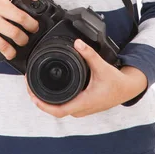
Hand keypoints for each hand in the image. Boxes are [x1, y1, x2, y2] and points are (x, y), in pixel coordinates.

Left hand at [25, 39, 147, 117]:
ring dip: (45, 100)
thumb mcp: (102, 66)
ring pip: (59, 109)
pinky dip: (53, 100)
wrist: (126, 89)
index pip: (58, 110)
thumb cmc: (115, 81)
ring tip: (34, 87)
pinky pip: (64, 105)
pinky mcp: (82, 105)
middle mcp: (80, 108)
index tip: (32, 94)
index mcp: (83, 102)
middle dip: (39, 100)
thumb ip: (89, 54)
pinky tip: (47, 90)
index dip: (43, 104)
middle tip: (28, 85)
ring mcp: (81, 108)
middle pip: (54, 110)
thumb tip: (77, 43)